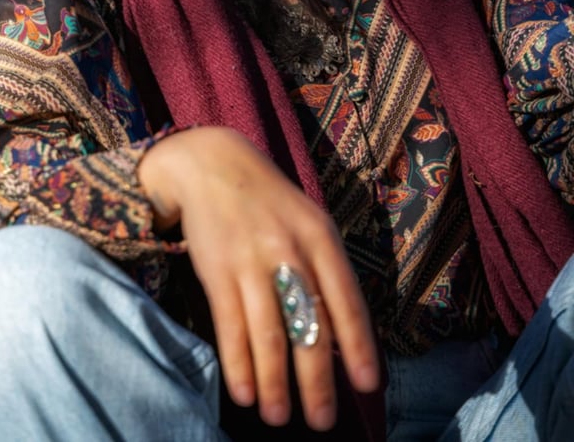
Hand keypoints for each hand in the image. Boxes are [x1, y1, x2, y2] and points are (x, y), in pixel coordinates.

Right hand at [138, 126, 378, 430]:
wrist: (212, 163)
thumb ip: (327, 272)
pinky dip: (237, 364)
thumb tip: (343, 341)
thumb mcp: (309, 222)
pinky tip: (244, 393)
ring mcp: (251, 260)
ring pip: (268, 333)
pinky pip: (230, 325)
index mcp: (320, 236)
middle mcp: (288, 249)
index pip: (346, 299)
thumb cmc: (271, 202)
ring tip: (279, 418)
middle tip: (322, 421)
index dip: (358, 344)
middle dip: (316, 380)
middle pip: (308, 325)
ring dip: (275, 383)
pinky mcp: (216, 269)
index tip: (367, 384)